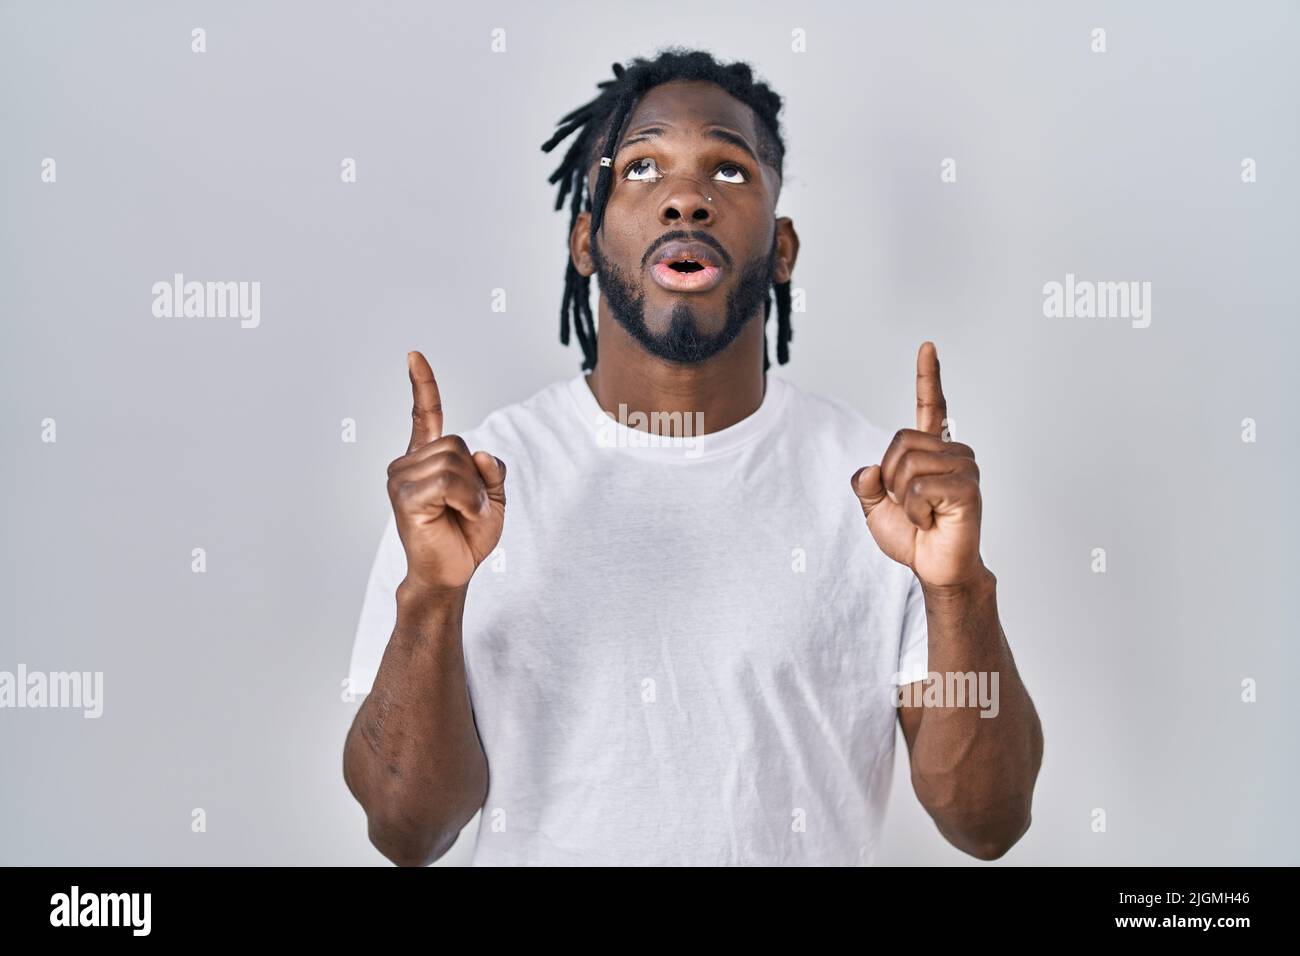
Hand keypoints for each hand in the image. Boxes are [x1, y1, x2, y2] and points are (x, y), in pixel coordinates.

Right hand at [387, 351, 506, 593]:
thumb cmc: (467, 536)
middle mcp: (408, 463)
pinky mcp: (405, 496)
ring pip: (455, 461)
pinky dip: (466, 499)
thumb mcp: (492, 497)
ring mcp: (401, 478)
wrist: (453, 572)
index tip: (414, 356)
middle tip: (470, 507)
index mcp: (427, 459)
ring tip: (464, 514)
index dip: (423, 385)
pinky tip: (461, 516)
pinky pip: (448, 481)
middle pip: (457, 443)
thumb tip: (479, 451)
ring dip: (473, 492)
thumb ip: (491, 470)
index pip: (424, 415)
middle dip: (475, 476)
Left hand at [851, 342, 983, 589]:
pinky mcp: (967, 488)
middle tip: (910, 505)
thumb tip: (868, 469)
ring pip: (907, 465)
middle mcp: (952, 452)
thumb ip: (865, 484)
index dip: (928, 376)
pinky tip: (932, 521)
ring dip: (902, 498)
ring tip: (924, 514)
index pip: (932, 406)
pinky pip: (919, 488)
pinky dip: (914, 510)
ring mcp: (964, 467)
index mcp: (932, 451)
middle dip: (889, 478)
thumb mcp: (874, 507)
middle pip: (900, 441)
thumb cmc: (913, 537)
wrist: (934, 568)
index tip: (928, 346)